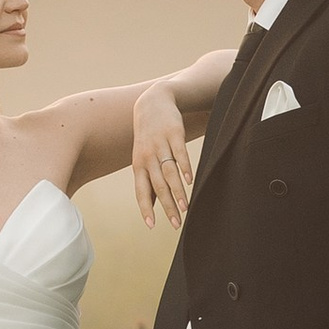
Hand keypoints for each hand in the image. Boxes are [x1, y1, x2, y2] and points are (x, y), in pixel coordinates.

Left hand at [131, 81, 194, 228]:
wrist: (153, 102)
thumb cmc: (148, 136)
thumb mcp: (143, 156)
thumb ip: (148, 180)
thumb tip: (152, 206)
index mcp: (139, 165)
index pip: (141, 191)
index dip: (146, 208)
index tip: (152, 225)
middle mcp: (147, 157)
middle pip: (158, 186)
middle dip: (167, 207)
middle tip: (176, 224)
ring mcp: (160, 145)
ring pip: (169, 173)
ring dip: (177, 192)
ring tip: (186, 208)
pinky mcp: (174, 133)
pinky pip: (179, 153)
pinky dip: (185, 167)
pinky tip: (190, 180)